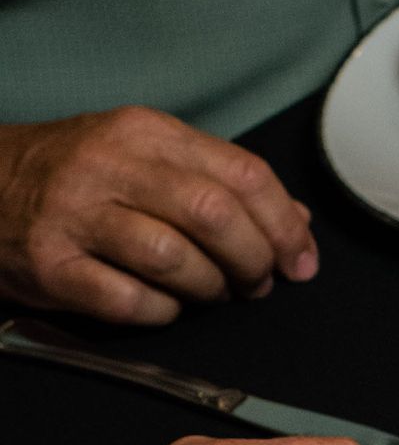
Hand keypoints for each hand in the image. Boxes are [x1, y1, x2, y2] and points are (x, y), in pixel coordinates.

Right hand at [0, 109, 319, 326]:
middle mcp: (110, 166)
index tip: (301, 260)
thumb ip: (219, 181)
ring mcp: (76, 216)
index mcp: (145, 132)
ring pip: (176, 260)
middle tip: (259, 283)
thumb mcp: (145, 155)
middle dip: (254, 259)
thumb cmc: (74, 175)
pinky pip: (131, 302)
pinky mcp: (52, 266)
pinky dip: (163, 312)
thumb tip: (294, 218)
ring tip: (212, 293)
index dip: (285, 224)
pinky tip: (164, 306)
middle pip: (215, 215)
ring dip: (211, 289)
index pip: (243, 173)